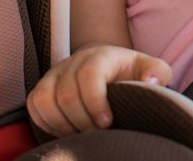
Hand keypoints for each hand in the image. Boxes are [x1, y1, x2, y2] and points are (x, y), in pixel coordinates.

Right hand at [27, 44, 171, 136]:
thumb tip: (149, 82)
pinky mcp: (42, 88)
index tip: (107, 123)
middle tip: (98, 135)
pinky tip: (67, 131)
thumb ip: (157, 72)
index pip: (89, 75)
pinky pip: (35, 107)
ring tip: (82, 136)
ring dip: (63, 125)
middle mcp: (73, 62)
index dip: (95, 101)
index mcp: (100, 56)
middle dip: (82, 121)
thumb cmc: (130, 72)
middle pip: (66, 93)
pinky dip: (48, 123)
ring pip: (46, 101)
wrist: (106, 66)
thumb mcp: (150, 68)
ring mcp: (54, 74)